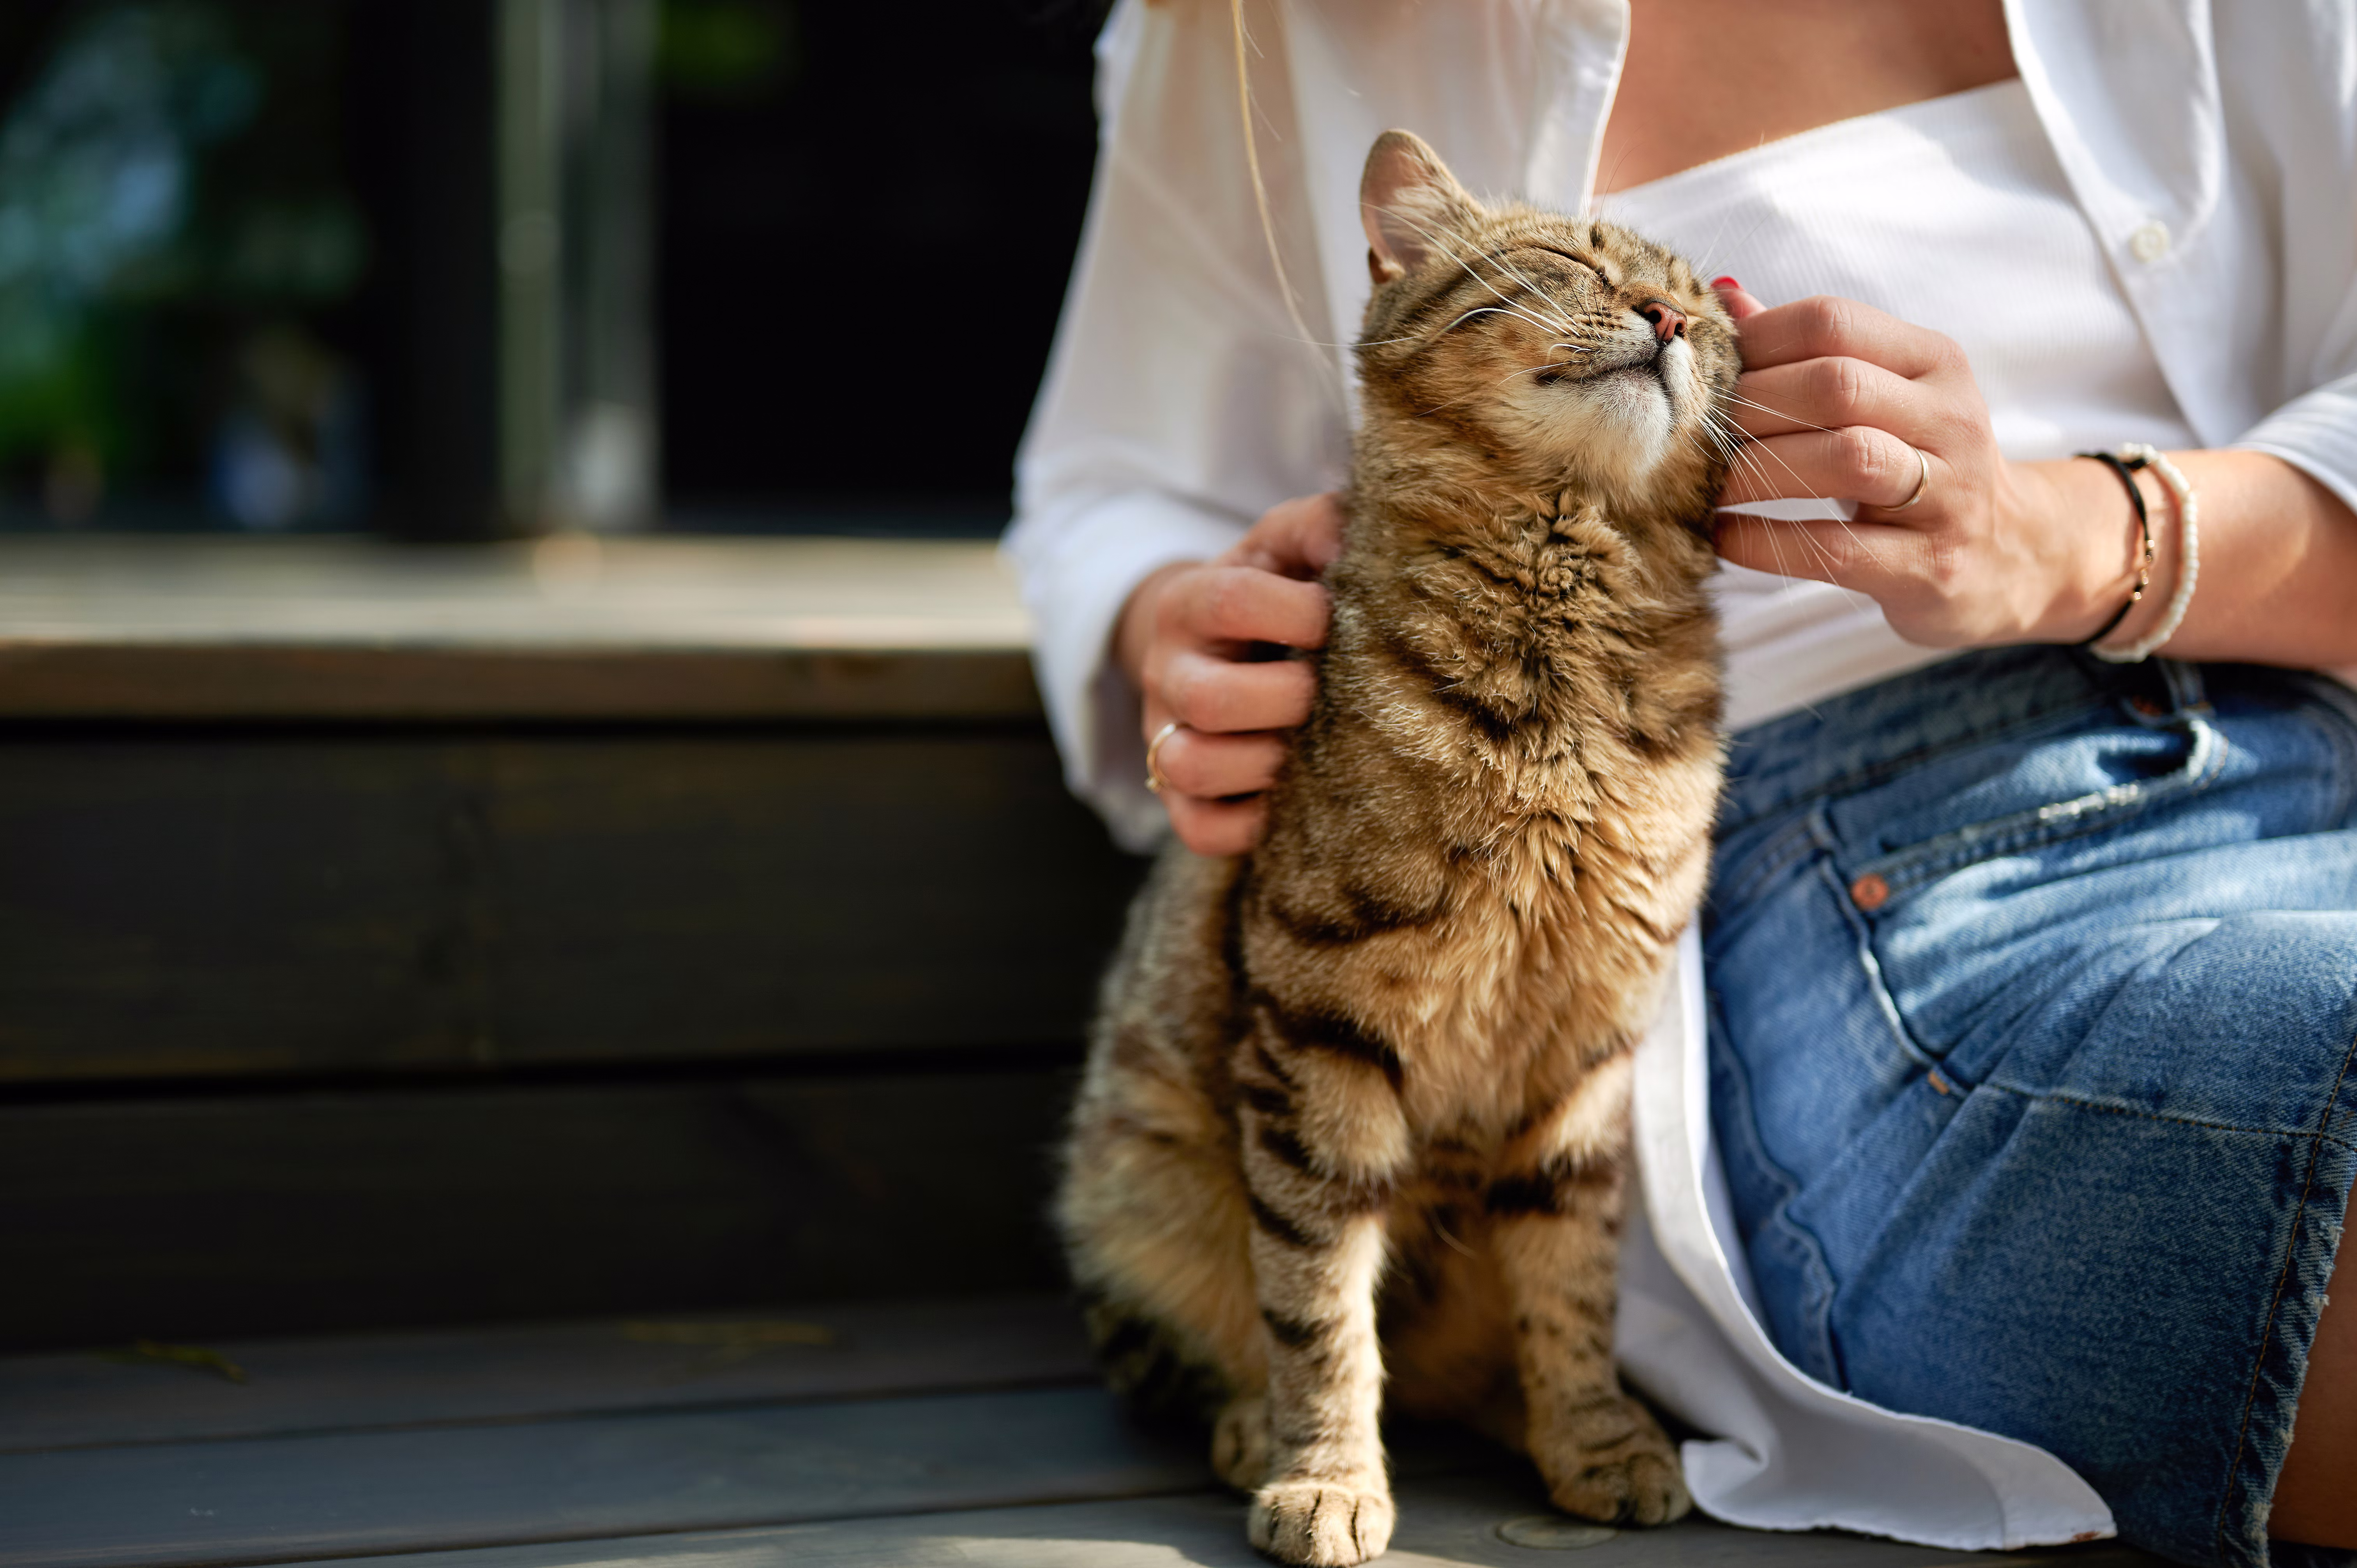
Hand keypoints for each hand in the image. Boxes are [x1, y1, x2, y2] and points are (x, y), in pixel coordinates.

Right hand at [1117, 493, 1343, 855]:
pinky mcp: (1177, 799)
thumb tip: (1351, 537)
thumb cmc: (1270, 593)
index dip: (1298, 612)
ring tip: (1311, 748)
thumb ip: (1318, 526)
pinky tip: (1290, 796)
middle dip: (1288, 699)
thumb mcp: (1283, 546)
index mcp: (1190, 602)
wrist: (1214, 647)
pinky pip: (1200, 830)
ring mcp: (1164, 738)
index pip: (1231, 600)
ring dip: (1266, 764)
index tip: (1337, 619)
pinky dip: (1250, 825)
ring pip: (1192, 766)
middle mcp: (1167, 672)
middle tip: (1328, 693)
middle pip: (1209, 698)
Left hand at [1709, 285, 2146, 647]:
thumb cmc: (1922, 465)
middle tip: (1688, 436)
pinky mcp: (1930, 567)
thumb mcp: (1884, 396)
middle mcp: (1950, 419)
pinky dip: (1767, 544)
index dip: (1754, 341)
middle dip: (1748, 406)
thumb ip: (1808, 351)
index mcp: (1934, 362)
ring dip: (1756, 471)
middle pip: (1834, 386)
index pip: (1833, 322)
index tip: (1699, 376)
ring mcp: (1948, 496)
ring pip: (1846, 459)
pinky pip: (1837, 549)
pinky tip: (1723, 538)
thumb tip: (1722, 298)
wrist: (2016, 556)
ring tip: (1699, 486)